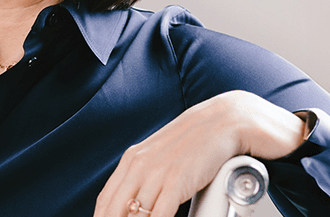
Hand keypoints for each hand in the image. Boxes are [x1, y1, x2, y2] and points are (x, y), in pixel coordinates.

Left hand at [93, 90, 305, 216]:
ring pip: (135, 215)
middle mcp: (139, 166)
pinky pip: (159, 216)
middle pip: (114, 210)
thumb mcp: (162, 158)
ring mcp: (156, 173)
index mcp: (132, 160)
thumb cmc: (196, 143)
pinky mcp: (176, 181)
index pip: (105, 200)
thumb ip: (147, 178)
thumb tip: (137, 203)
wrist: (224, 121)